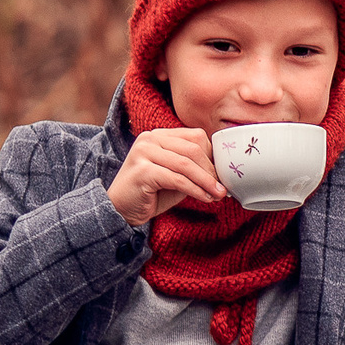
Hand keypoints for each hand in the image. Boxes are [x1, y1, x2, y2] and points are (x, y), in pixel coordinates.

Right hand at [108, 127, 224, 225]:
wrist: (120, 209)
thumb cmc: (151, 193)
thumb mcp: (176, 175)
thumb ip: (193, 168)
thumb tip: (222, 172)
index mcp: (159, 135)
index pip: (195, 137)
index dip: (213, 156)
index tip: (223, 175)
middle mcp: (149, 139)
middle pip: (193, 149)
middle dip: (212, 171)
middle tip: (223, 188)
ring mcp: (144, 153)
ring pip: (186, 164)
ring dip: (206, 181)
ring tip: (218, 194)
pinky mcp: (142, 171)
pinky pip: (177, 179)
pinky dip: (195, 190)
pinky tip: (205, 198)